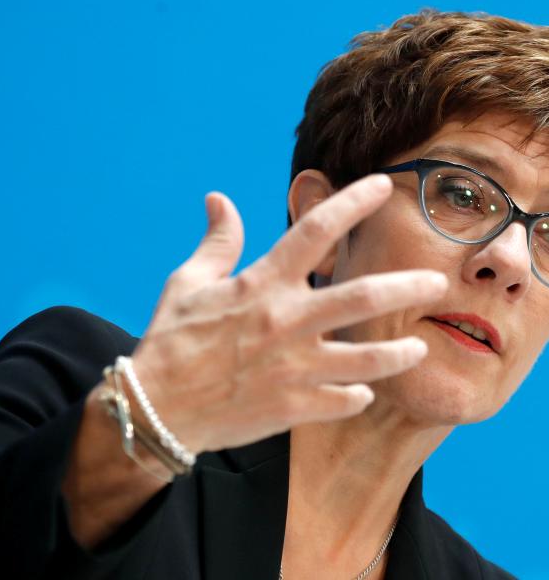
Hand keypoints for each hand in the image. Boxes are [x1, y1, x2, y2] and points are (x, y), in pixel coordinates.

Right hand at [128, 174, 447, 454]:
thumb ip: (217, 241)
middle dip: (405, 286)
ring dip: (398, 353)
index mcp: (261, 285)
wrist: (157, 408)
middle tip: (437, 282)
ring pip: (364, 360)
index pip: (314, 231)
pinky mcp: (291, 407)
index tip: (383, 186)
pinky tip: (364, 392)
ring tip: (420, 346)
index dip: (352, 202)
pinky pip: (341, 401)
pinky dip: (357, 396)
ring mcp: (292, 368)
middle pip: (360, 297)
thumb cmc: (171, 340)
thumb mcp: (188, 281)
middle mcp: (284, 322)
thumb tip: (218, 199)